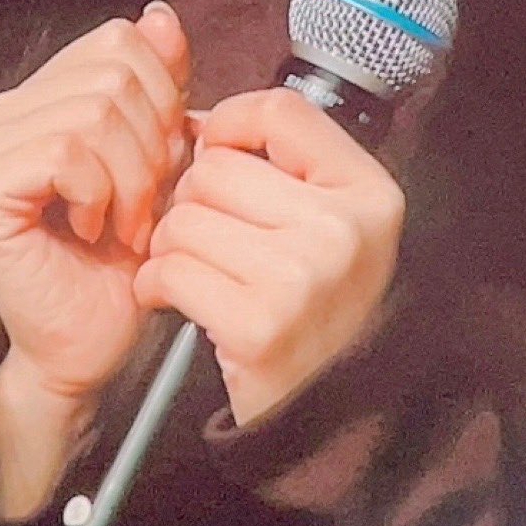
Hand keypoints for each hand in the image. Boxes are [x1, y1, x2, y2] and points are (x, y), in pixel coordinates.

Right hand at [0, 2, 192, 401]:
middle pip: (111, 72)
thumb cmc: (123, 261)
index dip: (164, 94)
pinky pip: (64, 152)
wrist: (92, 347)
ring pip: (92, 112)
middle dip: (153, 140)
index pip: (117, 40)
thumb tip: (158, 15)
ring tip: (126, 221)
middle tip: (148, 200)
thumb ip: (158, 85)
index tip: (166, 157)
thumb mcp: (158, 155)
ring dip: (132, 177)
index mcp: (37, 98)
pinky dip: (100, 193)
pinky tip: (96, 229)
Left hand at [131, 86, 405, 426]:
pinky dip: (157, 285)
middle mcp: (345, 230)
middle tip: (209, 241)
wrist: (320, 415)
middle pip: (216, 168)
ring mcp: (304, 278)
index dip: (231, 124)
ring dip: (171, 246)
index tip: (216, 153)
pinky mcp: (258, 325)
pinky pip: (170, 269)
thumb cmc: (312, 308)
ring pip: (184, 217)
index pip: (280, 110)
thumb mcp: (326, 225)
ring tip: (198, 273)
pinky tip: (177, 301)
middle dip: (192, 201)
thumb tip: (194, 123)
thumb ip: (275, 162)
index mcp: (369, 193)